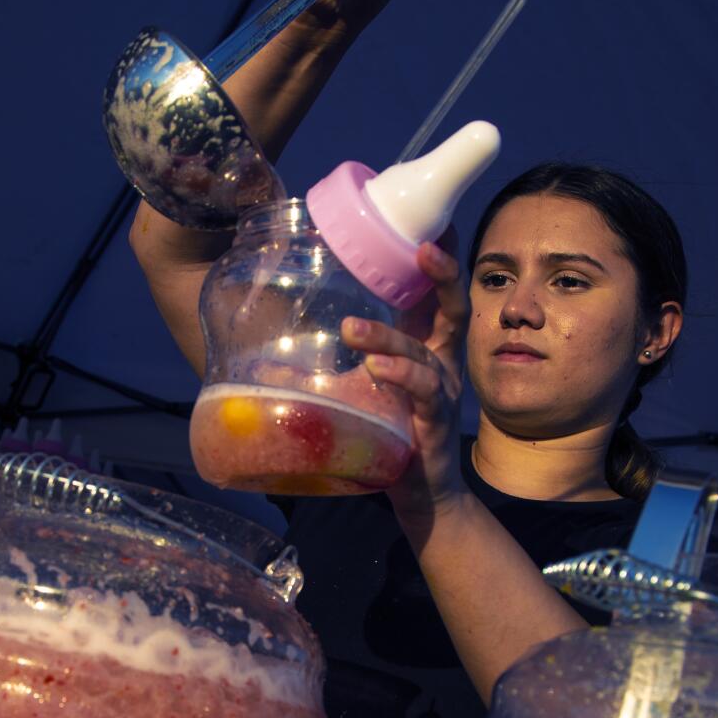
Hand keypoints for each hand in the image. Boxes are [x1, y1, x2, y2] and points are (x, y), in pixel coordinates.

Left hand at [341, 238, 469, 527]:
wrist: (419, 493)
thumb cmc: (387, 434)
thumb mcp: (355, 390)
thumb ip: (326, 366)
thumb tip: (265, 354)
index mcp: (425, 344)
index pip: (437, 292)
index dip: (437, 258)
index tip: (429, 223)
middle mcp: (440, 360)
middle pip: (453, 305)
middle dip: (441, 273)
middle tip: (420, 247)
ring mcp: (441, 389)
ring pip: (422, 351)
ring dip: (387, 336)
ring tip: (351, 330)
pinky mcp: (434, 421)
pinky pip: (422, 391)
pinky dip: (399, 376)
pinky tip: (376, 370)